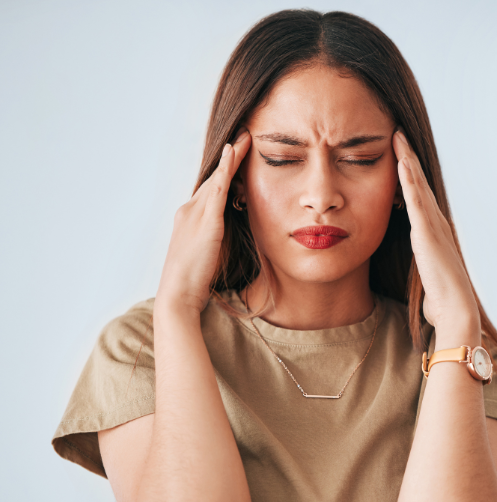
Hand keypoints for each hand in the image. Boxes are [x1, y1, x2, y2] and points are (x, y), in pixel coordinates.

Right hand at [155, 129, 251, 314]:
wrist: (177, 296)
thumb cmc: (194, 283)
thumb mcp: (208, 257)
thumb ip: (218, 242)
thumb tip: (231, 236)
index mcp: (189, 221)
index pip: (209, 192)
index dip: (223, 173)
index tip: (236, 157)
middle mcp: (188, 212)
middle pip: (212, 180)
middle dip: (228, 159)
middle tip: (245, 137)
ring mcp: (194, 215)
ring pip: (215, 179)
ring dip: (231, 157)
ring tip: (246, 137)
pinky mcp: (205, 222)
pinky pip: (217, 189)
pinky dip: (225, 169)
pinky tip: (234, 152)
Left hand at [392, 130, 479, 337]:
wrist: (455, 309)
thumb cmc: (440, 298)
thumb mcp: (427, 274)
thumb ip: (423, 264)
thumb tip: (423, 267)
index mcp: (432, 232)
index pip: (418, 196)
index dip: (409, 175)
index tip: (398, 155)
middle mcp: (435, 223)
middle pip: (419, 183)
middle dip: (408, 158)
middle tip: (397, 133)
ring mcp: (432, 225)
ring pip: (418, 185)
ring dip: (408, 160)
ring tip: (397, 136)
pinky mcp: (426, 233)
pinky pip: (415, 200)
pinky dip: (409, 179)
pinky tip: (401, 161)